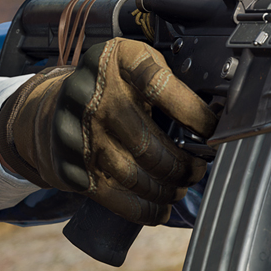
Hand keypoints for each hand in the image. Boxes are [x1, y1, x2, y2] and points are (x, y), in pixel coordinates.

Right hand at [0, 39, 217, 224]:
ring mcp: (75, 131)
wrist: (49, 109)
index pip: (159, 86)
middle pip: (147, 142)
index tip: (214, 131)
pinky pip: (111, 195)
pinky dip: (142, 209)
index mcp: (114, 60)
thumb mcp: (137, 64)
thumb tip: (222, 114)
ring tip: (181, 188)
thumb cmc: (111, 87)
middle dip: (182, 165)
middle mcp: (90, 94)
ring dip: (165, 189)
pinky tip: (160, 209)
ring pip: (132, 174)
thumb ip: (171, 79)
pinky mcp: (67, 164)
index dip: (193, 113)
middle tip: (198, 170)